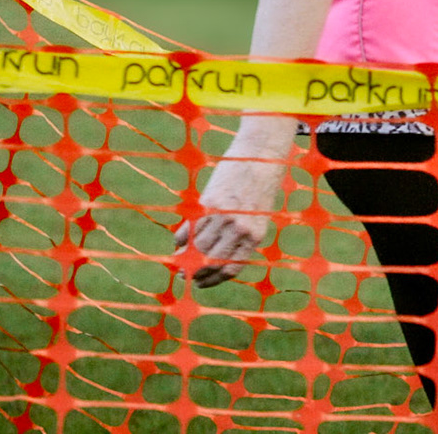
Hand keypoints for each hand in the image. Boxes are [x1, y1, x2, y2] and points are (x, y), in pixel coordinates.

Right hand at [172, 140, 289, 288]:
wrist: (261, 153)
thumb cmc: (260, 185)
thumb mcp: (257, 214)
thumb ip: (241, 235)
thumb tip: (212, 257)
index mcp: (256, 236)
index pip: (230, 269)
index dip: (212, 280)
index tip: (201, 283)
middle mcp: (240, 229)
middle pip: (210, 261)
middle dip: (194, 271)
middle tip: (183, 274)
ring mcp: (224, 216)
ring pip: (198, 246)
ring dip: (184, 256)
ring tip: (178, 259)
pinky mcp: (209, 203)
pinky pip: (190, 228)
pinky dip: (180, 238)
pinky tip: (177, 242)